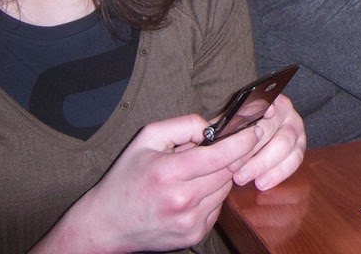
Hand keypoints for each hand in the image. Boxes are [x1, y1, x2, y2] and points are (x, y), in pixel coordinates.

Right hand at [37, 113, 261, 253]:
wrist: (105, 225)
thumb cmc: (126, 177)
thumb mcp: (147, 139)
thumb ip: (184, 125)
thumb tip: (216, 124)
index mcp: (169, 173)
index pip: (222, 154)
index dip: (244, 140)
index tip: (255, 130)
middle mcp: (182, 201)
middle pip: (229, 170)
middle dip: (232, 156)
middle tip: (223, 147)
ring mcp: (189, 222)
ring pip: (226, 189)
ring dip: (222, 176)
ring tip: (197, 172)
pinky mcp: (194, 236)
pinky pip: (218, 207)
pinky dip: (212, 196)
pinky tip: (193, 192)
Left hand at [231, 94, 306, 190]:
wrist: (255, 141)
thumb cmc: (237, 133)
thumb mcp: (229, 125)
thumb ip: (223, 126)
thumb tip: (208, 132)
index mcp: (267, 100)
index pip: (261, 107)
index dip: (254, 120)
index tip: (243, 135)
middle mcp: (285, 111)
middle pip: (271, 129)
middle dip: (251, 151)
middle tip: (233, 169)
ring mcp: (295, 129)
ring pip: (284, 145)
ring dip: (263, 164)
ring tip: (243, 179)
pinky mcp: (299, 148)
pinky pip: (294, 160)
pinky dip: (278, 173)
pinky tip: (262, 183)